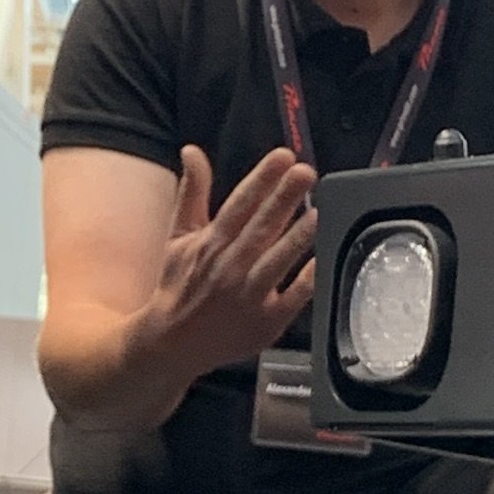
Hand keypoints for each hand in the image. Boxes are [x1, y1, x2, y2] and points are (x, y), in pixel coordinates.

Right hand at [133, 142, 314, 393]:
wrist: (171, 342)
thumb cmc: (179, 285)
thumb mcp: (179, 235)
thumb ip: (192, 192)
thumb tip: (192, 152)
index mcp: (211, 243)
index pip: (240, 204)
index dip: (262, 179)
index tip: (282, 157)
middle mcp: (229, 267)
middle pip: (260, 227)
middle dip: (283, 198)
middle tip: (305, 172)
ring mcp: (248, 296)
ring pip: (276, 261)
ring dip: (297, 236)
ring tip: (318, 213)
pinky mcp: (265, 322)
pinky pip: (292, 298)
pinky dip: (306, 280)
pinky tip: (321, 261)